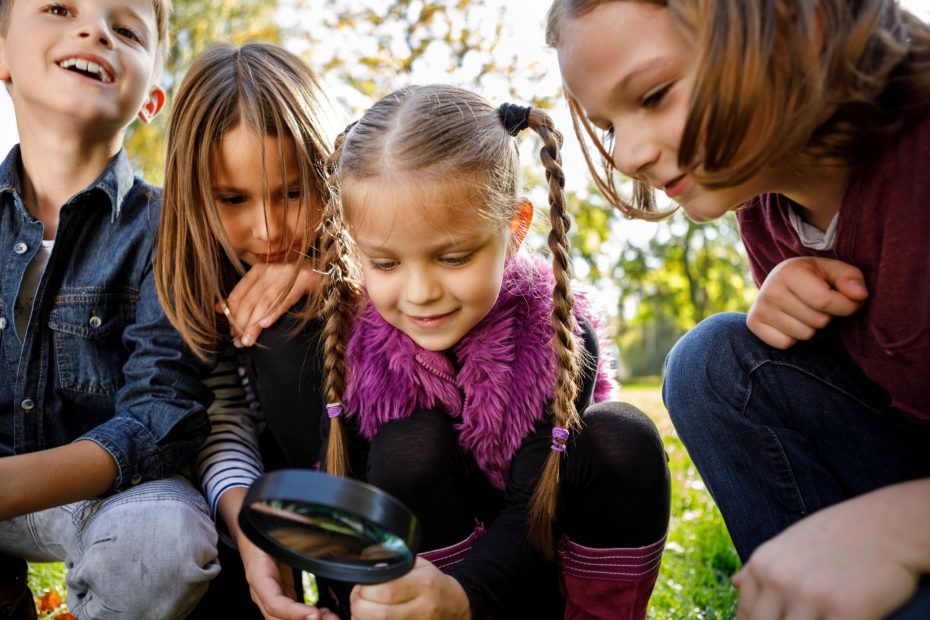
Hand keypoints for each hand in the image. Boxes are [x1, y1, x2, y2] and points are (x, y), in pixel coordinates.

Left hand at [219, 262, 320, 346]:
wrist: (330, 276)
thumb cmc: (298, 287)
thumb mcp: (269, 288)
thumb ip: (246, 296)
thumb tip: (219, 307)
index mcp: (259, 270)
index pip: (238, 295)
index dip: (232, 316)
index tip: (232, 334)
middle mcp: (272, 270)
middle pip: (249, 300)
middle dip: (241, 324)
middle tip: (239, 342)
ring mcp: (289, 274)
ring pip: (264, 302)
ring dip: (254, 324)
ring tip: (248, 341)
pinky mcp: (306, 280)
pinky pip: (285, 298)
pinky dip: (274, 312)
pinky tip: (265, 325)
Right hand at [238, 535, 338, 619]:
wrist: (250, 527)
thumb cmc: (263, 525)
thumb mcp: (280, 525)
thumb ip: (298, 529)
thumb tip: (318, 528)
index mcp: (258, 572)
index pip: (272, 601)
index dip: (292, 612)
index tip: (314, 614)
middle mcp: (261, 589)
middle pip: (277, 618)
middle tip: (330, 618)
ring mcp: (269, 594)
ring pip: (282, 618)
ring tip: (330, 617)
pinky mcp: (280, 593)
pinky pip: (289, 613)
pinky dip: (305, 617)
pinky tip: (323, 614)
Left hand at [349, 558, 469, 619]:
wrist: (455, 606)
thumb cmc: (433, 583)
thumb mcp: (420, 565)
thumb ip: (395, 562)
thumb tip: (368, 560)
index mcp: (424, 584)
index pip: (387, 590)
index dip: (367, 589)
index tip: (362, 584)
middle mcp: (422, 608)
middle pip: (380, 613)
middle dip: (360, 605)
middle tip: (357, 597)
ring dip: (361, 618)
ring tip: (361, 608)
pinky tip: (369, 617)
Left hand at [733, 481, 929, 619]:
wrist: (890, 525)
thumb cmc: (841, 534)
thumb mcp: (790, 542)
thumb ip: (761, 567)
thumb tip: (734, 584)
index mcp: (764, 565)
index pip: (746, 616)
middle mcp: (779, 580)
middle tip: (802, 619)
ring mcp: (811, 596)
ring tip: (819, 618)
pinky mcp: (846, 610)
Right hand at [747, 257, 867, 348]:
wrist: (780, 281)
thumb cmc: (814, 277)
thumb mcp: (834, 271)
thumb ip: (851, 279)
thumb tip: (859, 295)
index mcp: (789, 272)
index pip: (825, 301)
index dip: (847, 307)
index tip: (851, 302)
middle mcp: (770, 290)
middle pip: (817, 321)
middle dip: (828, 317)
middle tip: (820, 305)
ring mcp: (759, 308)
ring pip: (804, 335)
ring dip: (812, 328)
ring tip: (806, 312)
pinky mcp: (753, 324)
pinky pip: (786, 343)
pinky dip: (794, 337)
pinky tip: (791, 321)